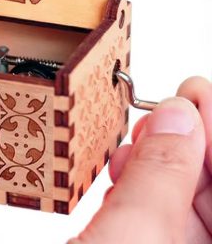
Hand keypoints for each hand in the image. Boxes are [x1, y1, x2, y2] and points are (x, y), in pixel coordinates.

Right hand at [69, 76, 211, 242]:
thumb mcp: (129, 234)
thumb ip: (159, 176)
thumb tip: (175, 118)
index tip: (193, 94)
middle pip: (207, 184)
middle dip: (185, 142)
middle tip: (165, 109)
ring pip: (179, 195)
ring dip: (155, 159)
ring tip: (136, 139)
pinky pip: (152, 211)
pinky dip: (135, 182)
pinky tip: (120, 171)